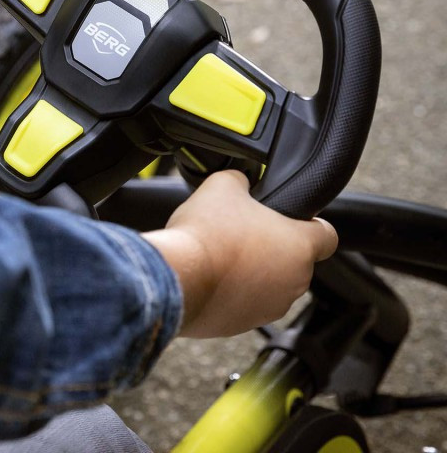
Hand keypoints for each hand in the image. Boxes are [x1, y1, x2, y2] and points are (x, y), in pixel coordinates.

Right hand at [142, 170, 337, 337]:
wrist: (177, 277)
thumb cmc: (206, 234)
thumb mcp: (223, 184)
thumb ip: (242, 181)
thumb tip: (241, 182)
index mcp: (299, 245)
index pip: (328, 235)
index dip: (311, 223)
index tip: (291, 219)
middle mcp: (294, 281)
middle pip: (293, 259)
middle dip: (272, 246)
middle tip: (241, 230)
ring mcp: (271, 307)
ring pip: (270, 283)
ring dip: (253, 270)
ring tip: (221, 253)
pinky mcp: (245, 325)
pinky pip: (247, 302)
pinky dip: (233, 290)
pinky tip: (210, 274)